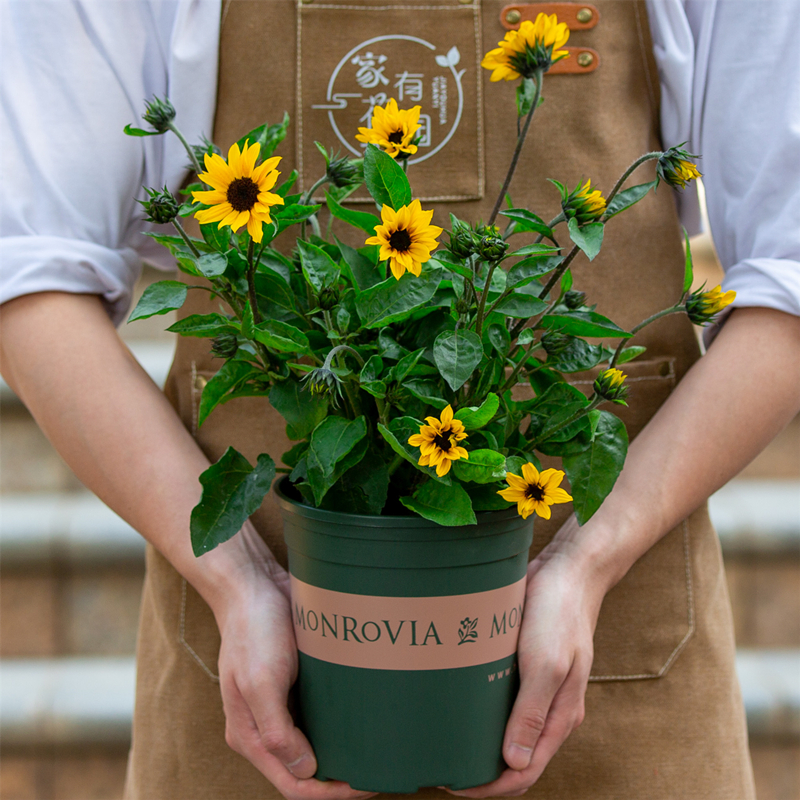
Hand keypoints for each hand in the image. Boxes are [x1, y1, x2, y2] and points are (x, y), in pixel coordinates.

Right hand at [211, 525, 376, 799]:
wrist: (254, 583)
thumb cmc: (254, 629)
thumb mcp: (261, 681)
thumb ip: (277, 731)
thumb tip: (306, 770)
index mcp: (250, 735)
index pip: (292, 784)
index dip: (329, 793)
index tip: (364, 786)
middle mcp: (265, 727)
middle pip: (305, 771)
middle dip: (340, 781)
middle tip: (380, 774)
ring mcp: (282, 706)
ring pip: (315, 746)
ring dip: (342, 755)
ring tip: (378, 754)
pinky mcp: (297, 685)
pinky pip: (320, 717)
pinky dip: (341, 727)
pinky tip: (366, 722)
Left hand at [447, 517, 606, 796]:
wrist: (566, 571)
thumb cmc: (559, 615)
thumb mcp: (547, 664)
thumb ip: (532, 714)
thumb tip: (514, 764)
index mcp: (559, 717)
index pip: (524, 772)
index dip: (489, 787)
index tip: (452, 783)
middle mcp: (549, 710)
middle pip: (515, 759)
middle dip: (481, 772)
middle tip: (440, 766)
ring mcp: (537, 690)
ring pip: (506, 732)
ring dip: (479, 744)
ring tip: (444, 742)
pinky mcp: (524, 668)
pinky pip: (502, 703)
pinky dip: (481, 715)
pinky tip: (456, 707)